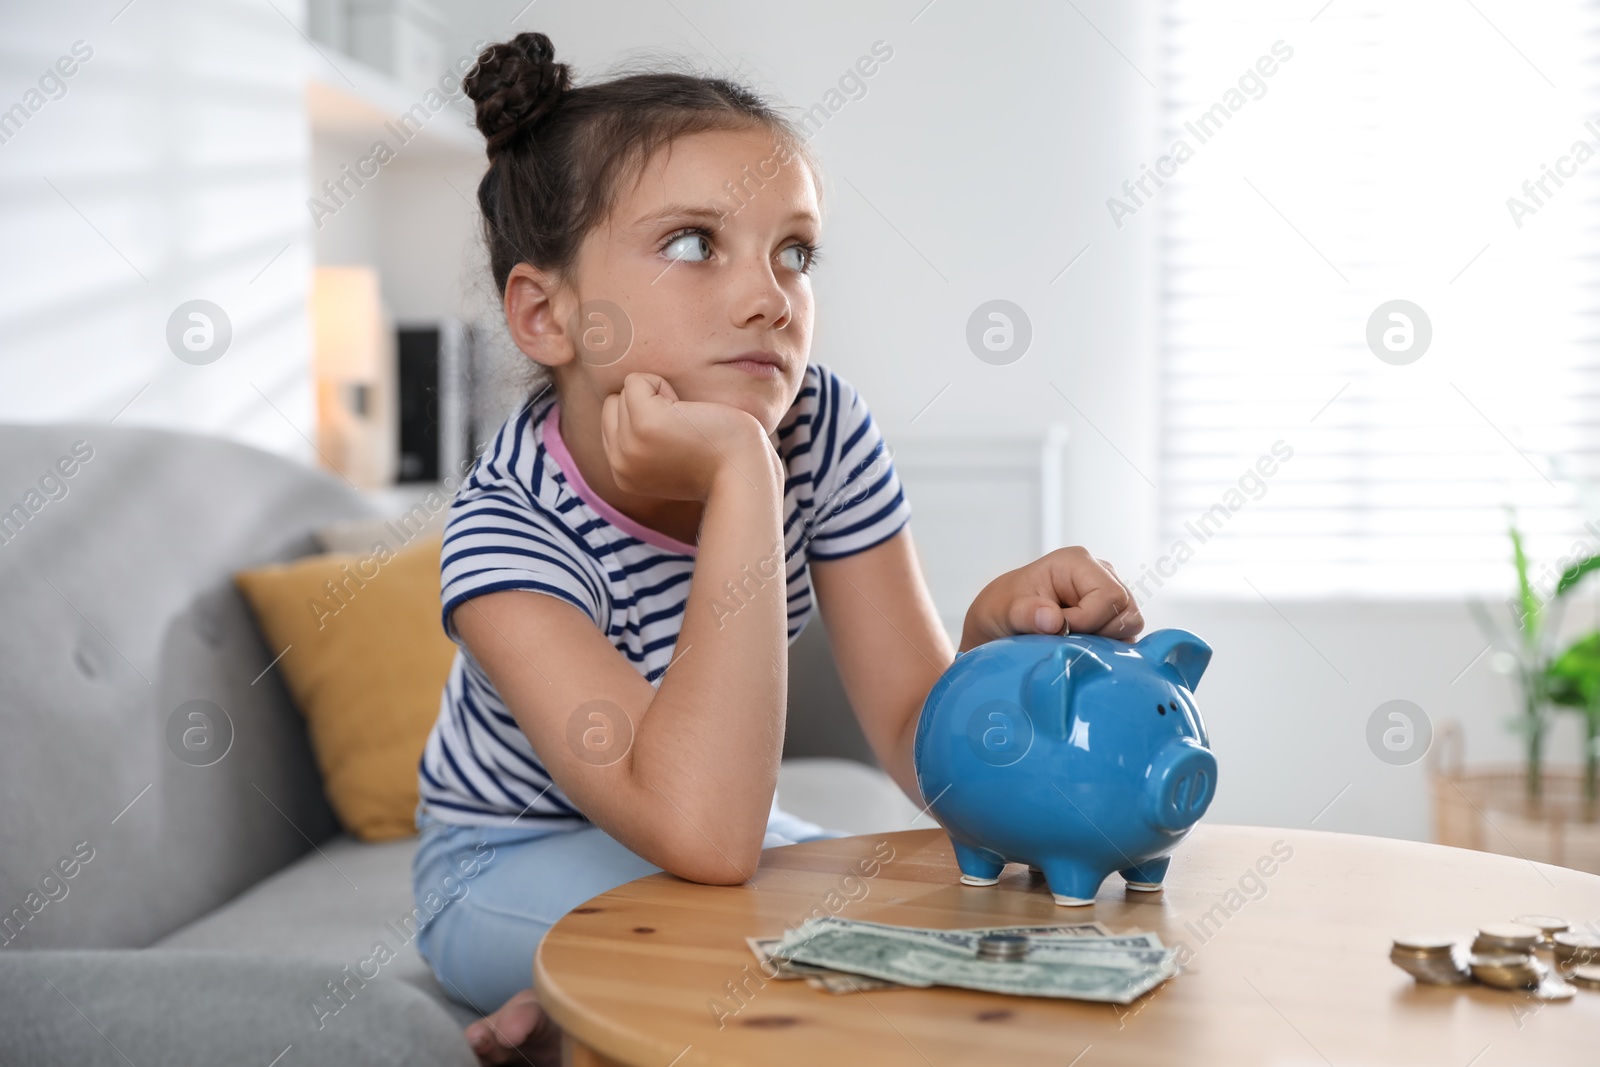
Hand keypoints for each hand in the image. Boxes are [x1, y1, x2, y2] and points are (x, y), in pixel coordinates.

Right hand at [600, 372, 774, 501]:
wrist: (744, 473)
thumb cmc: (720, 460)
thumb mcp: (671, 459)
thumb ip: (644, 442)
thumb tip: (632, 399)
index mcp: (623, 474)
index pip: (613, 423)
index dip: (647, 417)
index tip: (679, 438)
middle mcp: (619, 463)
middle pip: (614, 405)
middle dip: (648, 404)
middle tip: (685, 430)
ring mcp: (630, 444)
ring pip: (624, 391)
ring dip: (659, 396)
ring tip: (687, 423)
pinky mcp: (644, 423)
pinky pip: (636, 380)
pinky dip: (663, 384)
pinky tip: (688, 411)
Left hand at [959, 546, 1141, 652]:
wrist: (1002, 621)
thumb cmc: (1002, 610)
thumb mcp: (1004, 612)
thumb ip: (1026, 614)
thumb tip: (1053, 620)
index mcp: (1076, 562)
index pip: (1109, 595)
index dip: (1088, 621)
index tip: (1059, 631)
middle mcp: (1100, 572)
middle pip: (1127, 610)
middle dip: (1100, 634)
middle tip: (1067, 638)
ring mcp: (1108, 593)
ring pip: (1131, 624)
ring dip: (1104, 642)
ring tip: (1072, 641)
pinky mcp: (1111, 614)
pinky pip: (1125, 635)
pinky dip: (1107, 647)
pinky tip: (1081, 646)